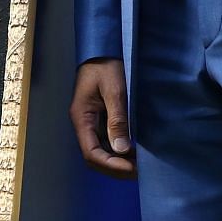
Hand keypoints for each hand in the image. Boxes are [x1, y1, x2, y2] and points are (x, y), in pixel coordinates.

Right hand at [70, 58, 134, 177]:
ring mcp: (91, 122)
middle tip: (139, 171)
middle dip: (115, 168)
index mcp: (82, 117)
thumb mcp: (114, 91)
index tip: (131, 168)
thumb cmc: (106, 65)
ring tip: (139, 165)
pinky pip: (107, 141)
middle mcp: (84, 124)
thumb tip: (121, 149)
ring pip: (101, 151)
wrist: (102, 48)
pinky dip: (119, 151)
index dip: (110, 165)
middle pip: (95, 157)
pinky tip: (134, 152)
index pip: (91, 152)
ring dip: (118, 162)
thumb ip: (117, 119)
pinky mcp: (100, 118)